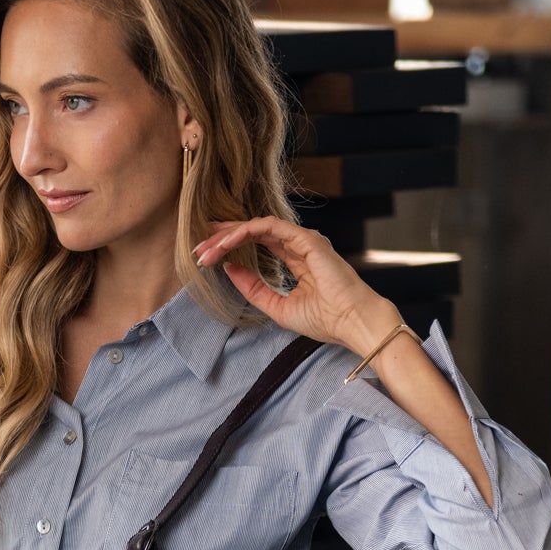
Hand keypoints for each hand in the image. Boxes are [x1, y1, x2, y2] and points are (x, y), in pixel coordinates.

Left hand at [192, 217, 399, 359]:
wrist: (352, 323)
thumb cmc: (325, 320)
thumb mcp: (278, 307)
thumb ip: (254, 288)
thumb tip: (229, 269)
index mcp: (295, 259)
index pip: (258, 242)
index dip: (231, 245)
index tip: (206, 255)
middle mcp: (299, 245)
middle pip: (253, 231)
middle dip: (223, 237)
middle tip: (198, 248)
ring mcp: (304, 239)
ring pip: (257, 226)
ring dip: (228, 236)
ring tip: (206, 249)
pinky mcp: (307, 239)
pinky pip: (269, 227)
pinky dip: (245, 232)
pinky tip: (226, 242)